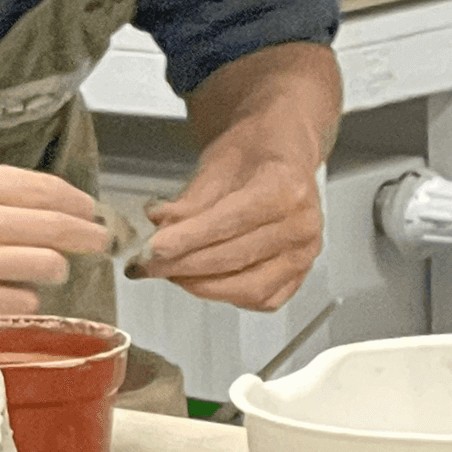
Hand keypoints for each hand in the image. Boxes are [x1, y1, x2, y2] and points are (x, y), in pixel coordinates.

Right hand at [0, 163, 109, 320]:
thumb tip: (59, 205)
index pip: (47, 189)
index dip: (79, 203)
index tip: (90, 211)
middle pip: (59, 228)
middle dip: (88, 236)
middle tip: (99, 242)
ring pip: (48, 266)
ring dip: (53, 269)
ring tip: (44, 269)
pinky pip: (24, 302)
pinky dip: (25, 299)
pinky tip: (11, 294)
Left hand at [134, 125, 322, 311]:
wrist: (282, 152)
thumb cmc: (252, 152)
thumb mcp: (216, 162)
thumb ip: (189, 200)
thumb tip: (160, 225)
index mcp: (286, 187)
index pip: (230, 221)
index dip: (188, 238)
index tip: (153, 248)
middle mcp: (302, 224)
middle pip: (234, 257)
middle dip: (183, 265)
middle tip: (148, 265)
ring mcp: (304, 254)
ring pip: (248, 287)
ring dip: (201, 285)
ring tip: (171, 272)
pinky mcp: (299, 274)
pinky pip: (262, 299)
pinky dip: (228, 296)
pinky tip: (202, 281)